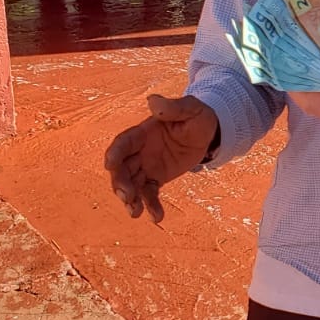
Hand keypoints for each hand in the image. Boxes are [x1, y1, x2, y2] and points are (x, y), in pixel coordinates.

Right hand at [103, 93, 219, 221]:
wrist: (209, 133)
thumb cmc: (198, 117)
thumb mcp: (191, 109)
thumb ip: (173, 107)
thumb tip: (152, 101)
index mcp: (143, 133)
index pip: (123, 143)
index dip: (115, 153)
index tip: (109, 165)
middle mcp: (140, 151)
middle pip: (122, 169)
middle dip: (121, 183)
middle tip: (127, 197)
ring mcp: (146, 166)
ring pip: (132, 185)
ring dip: (131, 199)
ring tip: (135, 213)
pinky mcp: (156, 178)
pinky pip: (149, 194)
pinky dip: (150, 206)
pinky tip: (156, 218)